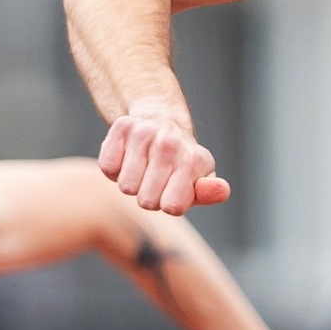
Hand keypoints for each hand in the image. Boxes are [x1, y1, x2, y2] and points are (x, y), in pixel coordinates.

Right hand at [97, 103, 231, 214]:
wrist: (161, 122)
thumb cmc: (180, 163)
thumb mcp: (199, 180)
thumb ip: (209, 192)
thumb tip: (222, 190)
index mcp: (193, 160)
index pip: (172, 207)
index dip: (169, 205)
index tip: (174, 191)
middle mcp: (170, 144)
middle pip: (146, 202)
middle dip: (149, 197)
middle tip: (157, 179)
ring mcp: (145, 133)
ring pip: (126, 187)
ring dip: (132, 183)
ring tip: (144, 168)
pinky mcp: (122, 126)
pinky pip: (108, 167)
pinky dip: (116, 169)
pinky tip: (129, 157)